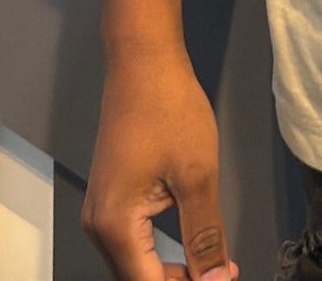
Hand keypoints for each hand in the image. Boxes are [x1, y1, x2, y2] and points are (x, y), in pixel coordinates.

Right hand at [83, 43, 236, 279]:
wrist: (142, 62)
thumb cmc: (170, 111)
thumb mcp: (197, 175)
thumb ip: (205, 236)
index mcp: (115, 226)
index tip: (223, 279)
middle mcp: (98, 228)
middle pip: (137, 279)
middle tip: (222, 273)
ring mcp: (99, 213)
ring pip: (133, 265)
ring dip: (170, 273)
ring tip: (212, 267)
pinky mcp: (108, 198)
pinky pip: (131, 244)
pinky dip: (158, 254)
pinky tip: (188, 248)